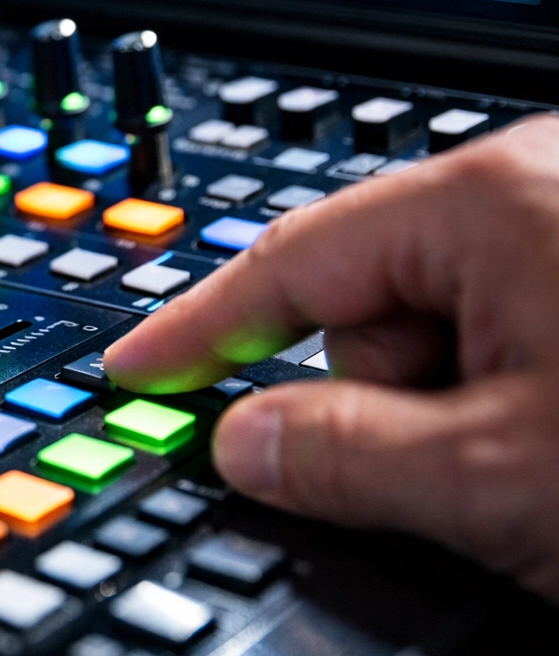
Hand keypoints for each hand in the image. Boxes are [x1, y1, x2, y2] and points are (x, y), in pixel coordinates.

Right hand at [104, 116, 558, 602]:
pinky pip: (508, 322)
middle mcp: (535, 181)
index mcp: (489, 197)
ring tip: (543, 454)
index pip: (286, 263)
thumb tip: (245, 445)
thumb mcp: (499, 475)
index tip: (137, 368)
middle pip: (371, 302)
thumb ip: (342, 459)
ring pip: (445, 322)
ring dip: (461, 399)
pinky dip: (516, 384)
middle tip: (464, 464)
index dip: (196, 331)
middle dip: (389, 393)